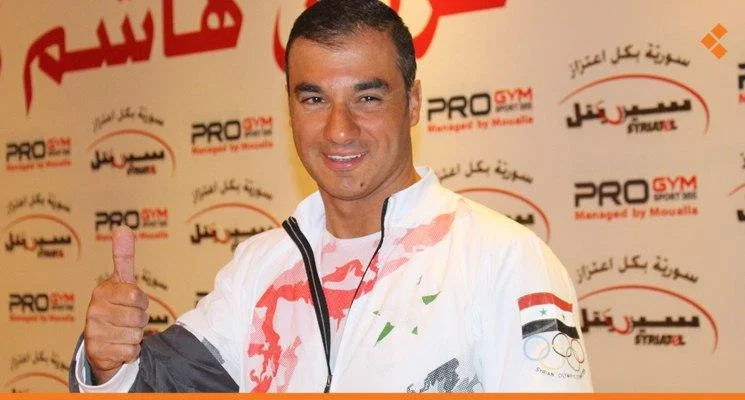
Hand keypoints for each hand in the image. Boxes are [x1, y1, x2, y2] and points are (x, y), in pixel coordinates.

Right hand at [84, 226, 148, 383]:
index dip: (141, 302)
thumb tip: (123, 227)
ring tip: (123, 331)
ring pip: (136, 335)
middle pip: (138, 317)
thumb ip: (123, 256)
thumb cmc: (117, 306)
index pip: (137, 297)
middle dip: (140, 319)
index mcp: (102, 292)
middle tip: (129, 319)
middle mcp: (93, 312)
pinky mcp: (97, 353)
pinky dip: (131, 350)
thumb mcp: (122, 281)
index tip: (133, 301)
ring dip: (136, 335)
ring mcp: (93, 333)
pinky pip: (130, 351)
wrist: (101, 340)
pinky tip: (119, 345)